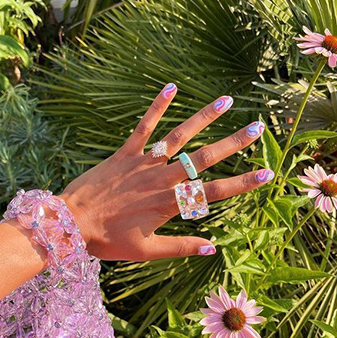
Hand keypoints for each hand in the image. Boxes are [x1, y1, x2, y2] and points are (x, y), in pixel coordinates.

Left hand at [58, 85, 271, 261]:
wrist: (69, 222)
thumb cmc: (108, 240)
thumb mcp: (147, 251)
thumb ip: (182, 247)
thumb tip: (213, 248)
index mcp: (170, 203)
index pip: (214, 192)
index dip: (242, 182)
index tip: (266, 172)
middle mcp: (162, 178)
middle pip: (204, 157)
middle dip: (233, 142)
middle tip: (257, 127)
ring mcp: (144, 162)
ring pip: (180, 135)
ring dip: (204, 117)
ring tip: (226, 100)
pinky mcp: (125, 152)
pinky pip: (145, 126)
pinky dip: (158, 105)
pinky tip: (172, 86)